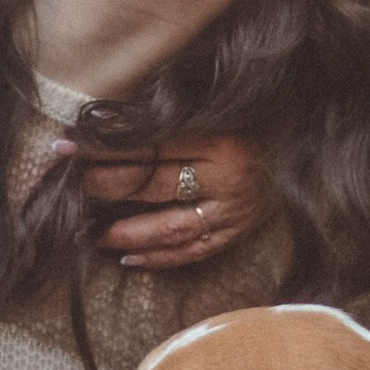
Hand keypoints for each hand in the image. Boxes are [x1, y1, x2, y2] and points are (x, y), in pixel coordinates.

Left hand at [77, 128, 271, 267]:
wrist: (304, 146)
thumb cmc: (247, 121)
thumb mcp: (210, 111)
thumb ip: (165, 119)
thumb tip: (103, 124)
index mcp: (218, 139)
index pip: (148, 146)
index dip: (102, 147)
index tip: (66, 147)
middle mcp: (227, 179)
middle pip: (153, 186)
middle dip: (105, 187)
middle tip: (72, 190)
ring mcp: (234, 212)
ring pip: (170, 229)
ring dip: (126, 232)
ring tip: (92, 233)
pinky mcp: (238, 233)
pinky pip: (193, 252)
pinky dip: (159, 257)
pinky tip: (128, 257)